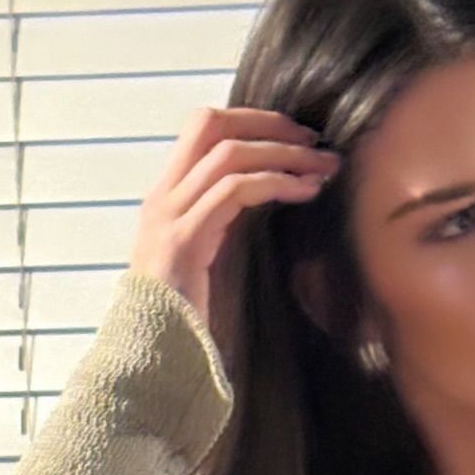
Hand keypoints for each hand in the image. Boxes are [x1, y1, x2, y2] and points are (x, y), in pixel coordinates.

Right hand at [129, 105, 341, 322]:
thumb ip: (221, 226)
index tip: (293, 134)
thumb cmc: (184, 316)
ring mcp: (169, 215)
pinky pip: (234, 191)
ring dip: (283, 153)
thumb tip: (266, 203)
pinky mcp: (185, 239)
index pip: (202, 128)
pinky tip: (307, 192)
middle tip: (313, 140)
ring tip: (324, 166)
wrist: (150, 355)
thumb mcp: (203, 260)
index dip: (249, 120)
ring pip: (228, 153)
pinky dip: (276, 182)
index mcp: (166, 197)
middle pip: (211, 124)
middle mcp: (162, 197)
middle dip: (267, 123)